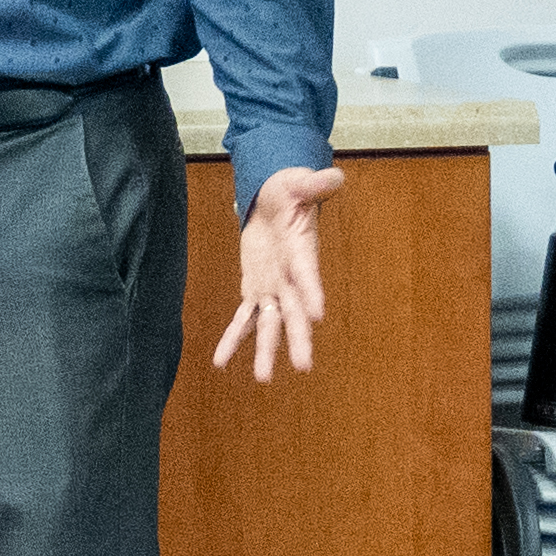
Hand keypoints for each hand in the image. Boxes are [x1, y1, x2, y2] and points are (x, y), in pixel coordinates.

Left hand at [211, 164, 337, 379]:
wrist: (274, 202)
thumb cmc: (289, 192)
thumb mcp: (299, 183)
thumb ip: (314, 185)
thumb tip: (335, 177)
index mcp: (302, 252)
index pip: (308, 274)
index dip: (313, 292)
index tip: (319, 315)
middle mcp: (290, 278)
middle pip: (296, 312)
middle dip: (298, 338)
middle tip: (304, 366)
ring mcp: (273, 288)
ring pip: (270, 325)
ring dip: (266, 351)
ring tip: (262, 379)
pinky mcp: (255, 290)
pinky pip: (243, 319)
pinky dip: (233, 340)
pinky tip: (220, 362)